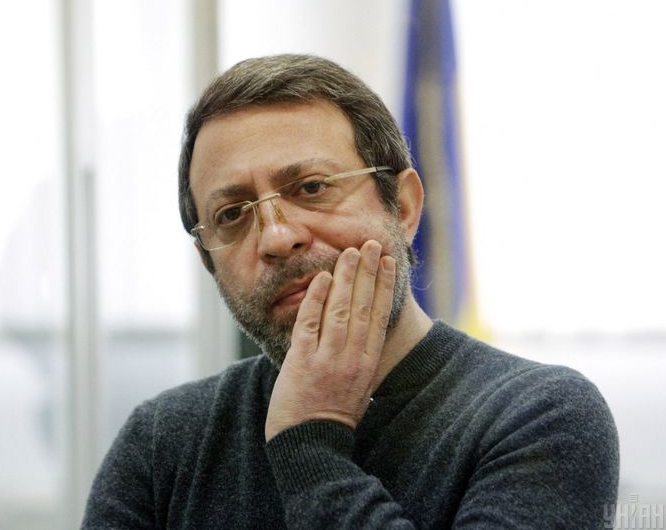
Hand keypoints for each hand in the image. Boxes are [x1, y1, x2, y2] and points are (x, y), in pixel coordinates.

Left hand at [265, 240, 396, 440]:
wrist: (310, 446)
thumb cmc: (332, 418)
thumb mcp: (359, 388)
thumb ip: (362, 359)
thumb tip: (366, 333)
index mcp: (368, 363)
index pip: (379, 316)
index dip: (384, 286)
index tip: (388, 262)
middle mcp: (352, 358)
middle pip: (362, 306)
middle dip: (368, 272)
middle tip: (371, 244)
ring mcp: (327, 359)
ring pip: (339, 309)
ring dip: (345, 277)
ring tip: (350, 252)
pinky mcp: (302, 361)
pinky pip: (309, 323)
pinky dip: (315, 299)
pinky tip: (321, 277)